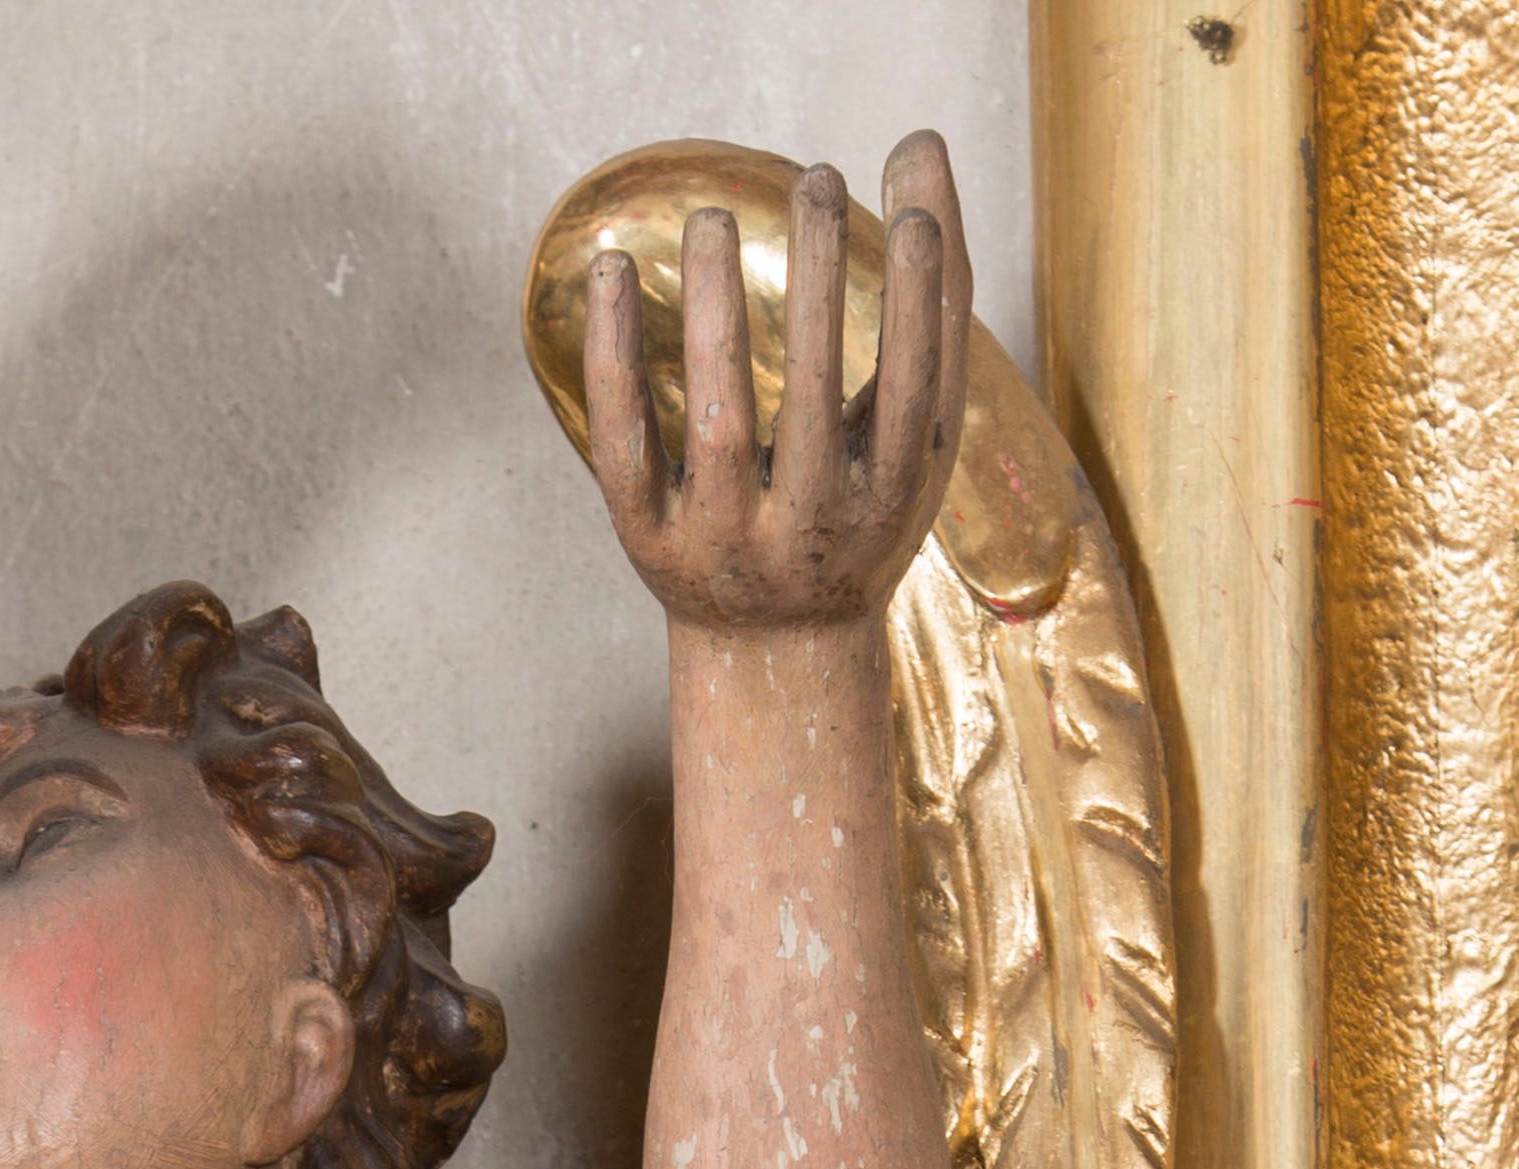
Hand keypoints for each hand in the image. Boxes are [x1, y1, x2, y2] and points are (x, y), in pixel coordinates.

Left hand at [585, 141, 970, 630]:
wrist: (775, 654)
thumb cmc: (857, 503)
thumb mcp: (912, 424)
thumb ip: (931, 290)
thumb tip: (920, 140)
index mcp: (888, 501)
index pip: (914, 391)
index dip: (918, 299)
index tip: (910, 214)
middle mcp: (810, 531)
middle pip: (818, 397)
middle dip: (822, 281)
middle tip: (817, 181)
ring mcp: (726, 543)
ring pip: (719, 417)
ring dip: (716, 307)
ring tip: (715, 215)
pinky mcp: (649, 545)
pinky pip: (625, 440)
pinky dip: (613, 353)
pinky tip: (612, 269)